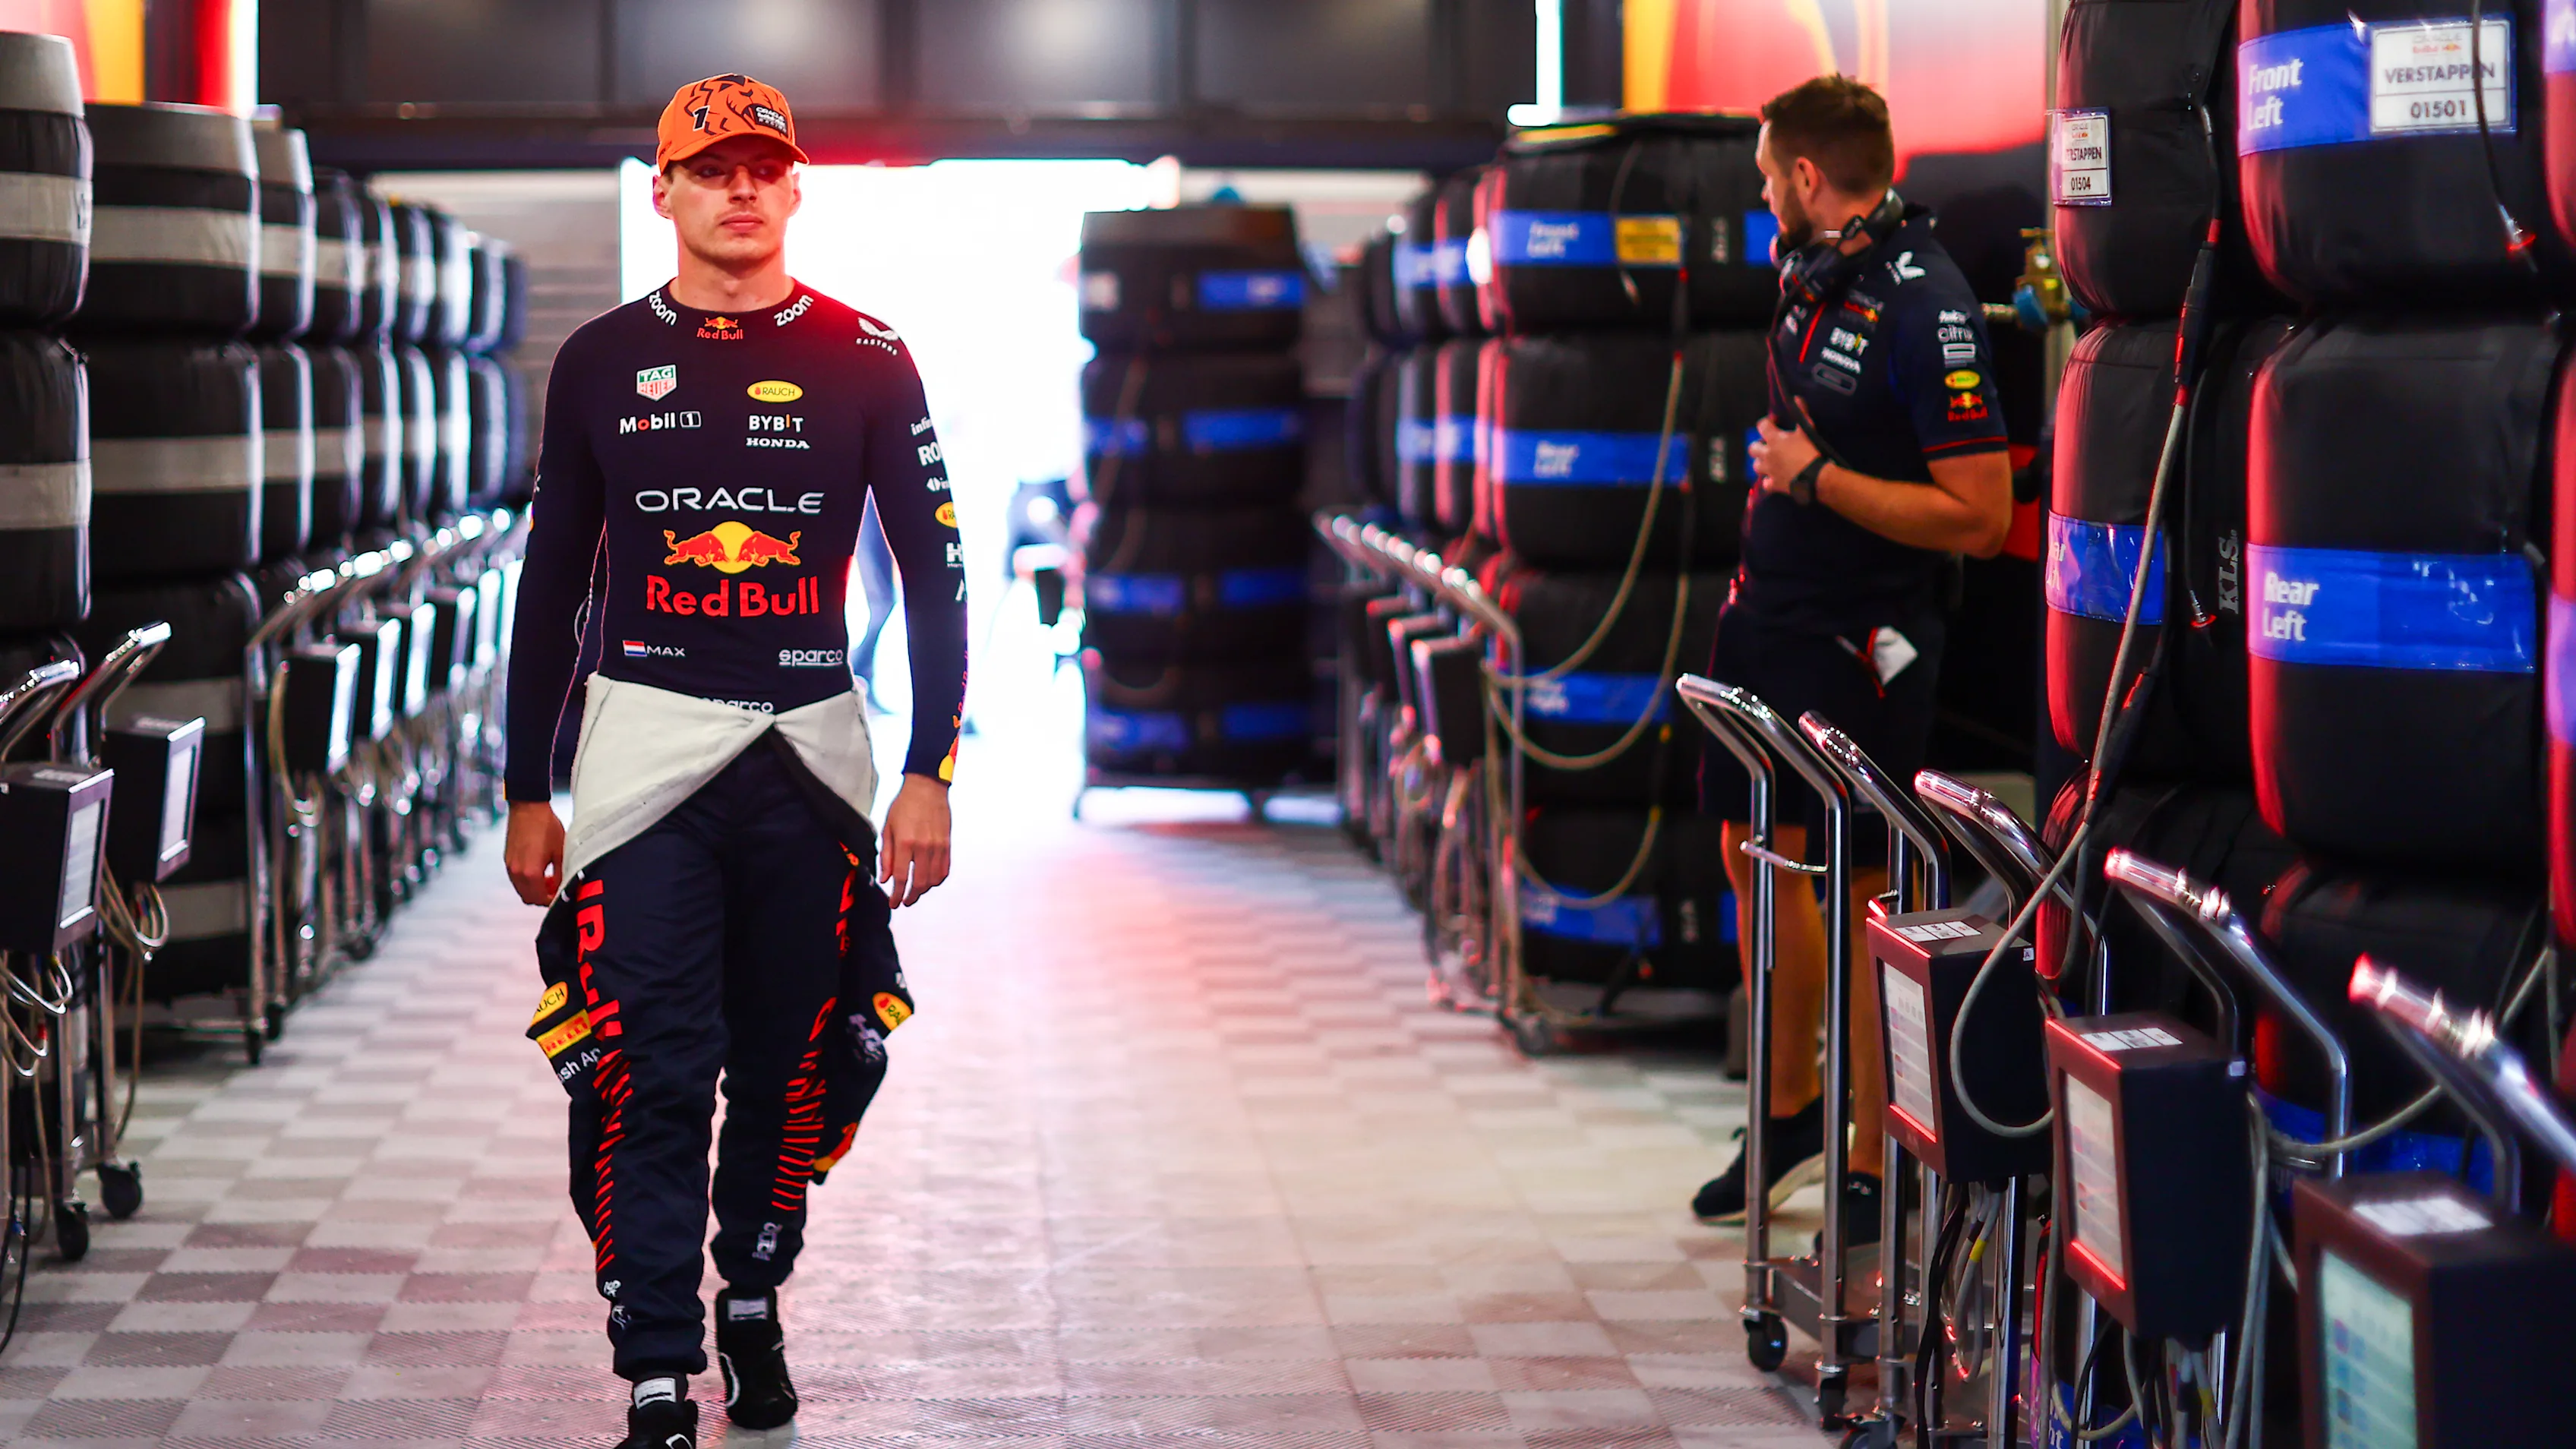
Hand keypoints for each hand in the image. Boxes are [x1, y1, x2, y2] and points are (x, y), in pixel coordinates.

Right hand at [503, 801, 565, 905]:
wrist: (528, 807)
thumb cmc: (546, 826)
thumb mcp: (560, 851)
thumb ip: (561, 873)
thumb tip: (564, 887)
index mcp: (530, 873)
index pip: (540, 899)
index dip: (552, 901)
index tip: (561, 897)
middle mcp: (516, 873)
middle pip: (528, 898)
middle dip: (543, 897)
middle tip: (556, 889)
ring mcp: (509, 866)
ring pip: (521, 890)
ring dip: (535, 889)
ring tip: (550, 879)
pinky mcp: (507, 859)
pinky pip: (516, 879)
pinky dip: (527, 881)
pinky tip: (539, 870)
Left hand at [878, 774, 951, 906]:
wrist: (927, 788)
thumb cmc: (903, 805)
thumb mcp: (888, 828)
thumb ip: (886, 855)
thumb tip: (885, 878)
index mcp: (904, 843)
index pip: (900, 877)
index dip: (896, 894)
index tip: (893, 903)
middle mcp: (923, 847)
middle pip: (919, 883)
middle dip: (910, 896)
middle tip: (904, 901)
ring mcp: (937, 847)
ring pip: (933, 879)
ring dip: (924, 890)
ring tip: (915, 892)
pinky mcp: (947, 844)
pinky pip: (944, 869)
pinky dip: (937, 879)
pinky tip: (929, 881)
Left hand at [1752, 416, 1820, 496]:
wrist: (1815, 476)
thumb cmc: (1810, 451)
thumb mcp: (1807, 429)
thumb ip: (1801, 413)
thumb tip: (1796, 398)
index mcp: (1774, 439)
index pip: (1761, 426)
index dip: (1765, 423)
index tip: (1772, 422)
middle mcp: (1767, 454)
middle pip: (1752, 448)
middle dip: (1758, 446)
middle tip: (1768, 446)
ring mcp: (1769, 470)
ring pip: (1756, 466)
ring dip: (1761, 463)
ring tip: (1771, 462)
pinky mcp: (1773, 484)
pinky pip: (1765, 483)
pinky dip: (1769, 481)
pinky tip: (1775, 479)